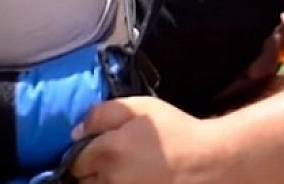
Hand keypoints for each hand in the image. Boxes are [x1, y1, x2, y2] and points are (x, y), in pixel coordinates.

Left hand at [71, 97, 234, 183]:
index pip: (75, 160)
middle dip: (90, 171)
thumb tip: (76, 132)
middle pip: (82, 181)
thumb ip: (103, 114)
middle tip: (111, 162)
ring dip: (102, 182)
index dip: (84, 153)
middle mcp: (109, 180)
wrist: (209, 163)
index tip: (96, 149)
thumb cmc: (176, 132)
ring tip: (125, 172)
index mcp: (107, 152)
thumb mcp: (141, 108)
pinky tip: (136, 179)